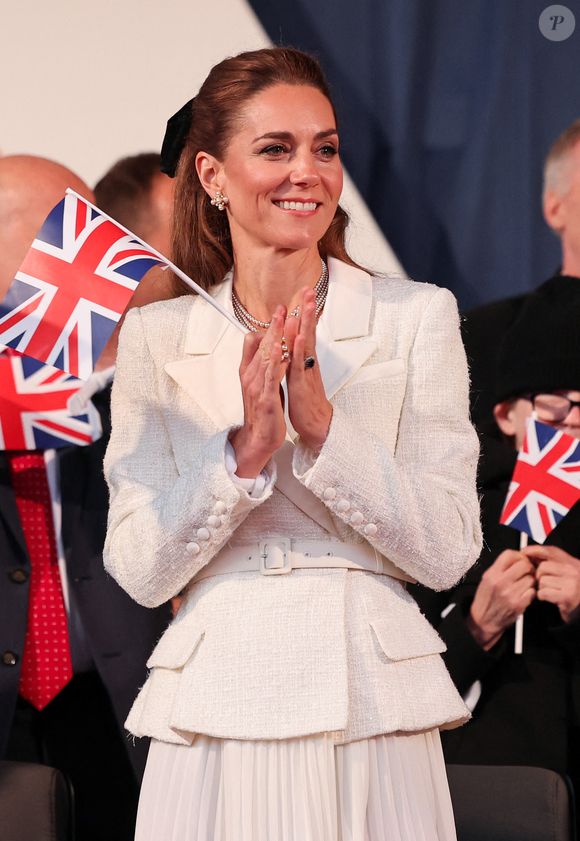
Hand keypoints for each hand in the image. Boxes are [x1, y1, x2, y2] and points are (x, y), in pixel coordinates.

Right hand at [230, 306, 287, 476]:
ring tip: (283, 321)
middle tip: (281, 307)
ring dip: (275, 338)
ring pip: (266, 357)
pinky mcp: (266, 398)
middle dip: (273, 326)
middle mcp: (251, 376)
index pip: (256, 343)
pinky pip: (271, 377)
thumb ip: (258, 362)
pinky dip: (277, 362)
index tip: (279, 310)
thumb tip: (260, 342)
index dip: (268, 327)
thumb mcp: (258, 382)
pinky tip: (282, 350)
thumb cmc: (262, 410)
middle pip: (262, 346)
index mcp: (250, 371)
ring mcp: (258, 387)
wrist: (258, 437)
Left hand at [285, 288, 332, 451]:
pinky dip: (299, 348)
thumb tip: (290, 342)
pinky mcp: (301, 382)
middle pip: (308, 330)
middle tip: (308, 289)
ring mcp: (305, 370)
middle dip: (307, 309)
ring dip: (306, 322)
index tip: (304, 293)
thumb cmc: (306, 400)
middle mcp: (307, 361)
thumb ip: (294, 357)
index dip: (303, 311)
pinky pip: (299, 362)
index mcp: (304, 358)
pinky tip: (299, 336)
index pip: (303, 329)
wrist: (315, 423)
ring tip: (307, 304)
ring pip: (305, 342)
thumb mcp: (297, 373)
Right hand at [467, 549, 535, 648]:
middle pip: (524, 565)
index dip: (518, 555)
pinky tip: (525, 592)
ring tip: (525, 583)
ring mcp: (510, 594)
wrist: (483, 619)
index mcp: (492, 574)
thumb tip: (517, 558)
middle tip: (526, 571)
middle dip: (528, 566)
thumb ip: (500, 567)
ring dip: (530, 579)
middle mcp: (501, 582)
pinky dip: (531, 591)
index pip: (509, 554)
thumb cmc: (486, 598)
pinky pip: (532, 592)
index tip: (520, 559)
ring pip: (531, 578)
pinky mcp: (518, 604)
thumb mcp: (487, 578)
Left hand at [523, 545, 579, 623]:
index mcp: (573, 563)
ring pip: (542, 580)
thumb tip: (530, 553)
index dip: (534, 550)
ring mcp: (571, 583)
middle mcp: (574, 571)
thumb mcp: (566, 573)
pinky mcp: (566, 597)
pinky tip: (550, 598)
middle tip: (544, 583)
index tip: (524, 552)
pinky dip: (542, 596)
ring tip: (550, 591)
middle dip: (539, 576)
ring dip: (541, 588)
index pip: (551, 551)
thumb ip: (552, 562)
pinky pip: (543, 593)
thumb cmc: (573, 592)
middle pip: (543, 567)